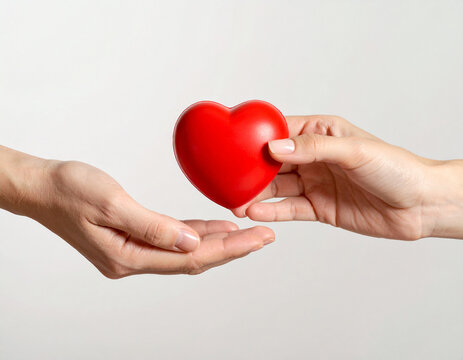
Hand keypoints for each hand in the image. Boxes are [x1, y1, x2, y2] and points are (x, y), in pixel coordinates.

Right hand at [0, 148, 273, 276]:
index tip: (258, 238)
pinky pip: (172, 240)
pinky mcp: (131, 240)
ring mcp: (132, 253)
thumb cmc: (69, 190)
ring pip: (185, 252)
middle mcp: (133, 261)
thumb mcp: (112, 203)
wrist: (41, 187)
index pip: (191, 257)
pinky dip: (195, 234)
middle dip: (232, 248)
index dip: (228, 249)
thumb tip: (192, 242)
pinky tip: (211, 227)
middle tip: (264, 237)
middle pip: (193, 259)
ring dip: (216, 243)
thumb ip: (154, 226)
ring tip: (247, 233)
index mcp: (128, 256)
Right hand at [233, 116, 462, 239]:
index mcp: (321, 134)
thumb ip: (313, 149)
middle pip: (273, 162)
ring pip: (277, 187)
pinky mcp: (318, 208)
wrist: (420, 205)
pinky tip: (256, 213)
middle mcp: (314, 158)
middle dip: (250, 170)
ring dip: (256, 194)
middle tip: (228, 179)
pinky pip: (289, 208)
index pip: (280, 131)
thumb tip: (274, 146)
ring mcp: (314, 183)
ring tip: (236, 202)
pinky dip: (272, 211)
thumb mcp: (355, 151)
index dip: (256, 137)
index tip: (232, 144)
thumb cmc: (396, 168)